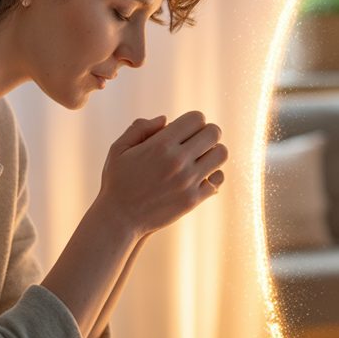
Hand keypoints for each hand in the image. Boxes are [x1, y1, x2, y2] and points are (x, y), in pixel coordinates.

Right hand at [95, 111, 227, 236]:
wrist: (119, 219)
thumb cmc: (117, 182)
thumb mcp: (119, 149)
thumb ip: (139, 128)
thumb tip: (165, 119)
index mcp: (160, 145)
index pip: (196, 119)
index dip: (194, 120)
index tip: (189, 128)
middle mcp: (177, 161)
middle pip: (213, 132)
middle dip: (208, 132)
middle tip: (200, 140)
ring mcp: (188, 181)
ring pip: (221, 154)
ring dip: (214, 152)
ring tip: (203, 156)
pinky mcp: (193, 199)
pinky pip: (218, 179)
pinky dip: (214, 175)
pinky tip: (202, 175)